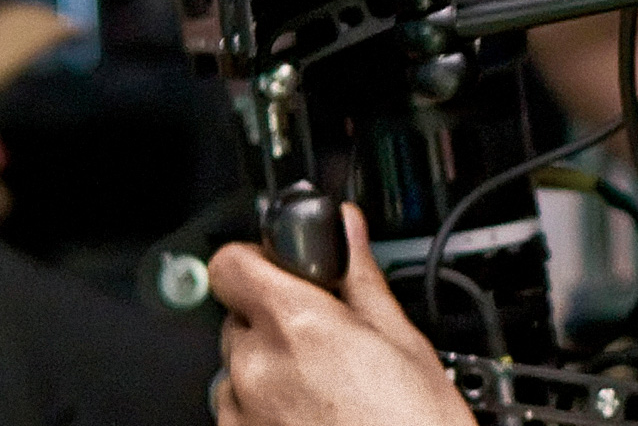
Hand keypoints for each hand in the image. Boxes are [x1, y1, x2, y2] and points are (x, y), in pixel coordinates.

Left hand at [209, 204, 477, 425]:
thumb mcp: (405, 342)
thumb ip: (361, 280)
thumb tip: (346, 230)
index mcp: (298, 326)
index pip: (232, 263)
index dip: (261, 258)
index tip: (289, 265)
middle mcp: (254, 368)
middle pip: (241, 315)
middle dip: (280, 318)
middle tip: (331, 336)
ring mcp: (239, 415)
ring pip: (240, 366)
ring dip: (272, 367)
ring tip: (330, 388)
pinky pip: (240, 411)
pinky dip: (269, 408)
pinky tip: (318, 416)